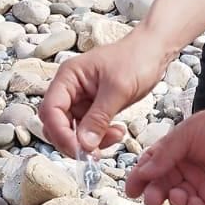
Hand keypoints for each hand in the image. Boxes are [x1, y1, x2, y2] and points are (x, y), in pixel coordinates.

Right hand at [39, 31, 161, 156]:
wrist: (154, 51)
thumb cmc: (136, 58)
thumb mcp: (118, 88)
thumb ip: (99, 117)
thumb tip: (84, 144)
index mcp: (68, 77)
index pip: (51, 110)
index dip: (60, 133)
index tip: (78, 149)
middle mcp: (70, 89)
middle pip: (56, 124)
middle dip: (74, 141)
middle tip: (94, 153)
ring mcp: (81, 99)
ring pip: (74, 131)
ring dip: (91, 141)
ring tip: (116, 136)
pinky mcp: (94, 108)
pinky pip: (89, 130)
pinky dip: (101, 136)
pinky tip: (118, 132)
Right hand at [125, 107, 204, 204]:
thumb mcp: (189, 132)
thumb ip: (166, 151)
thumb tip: (144, 169)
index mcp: (179, 151)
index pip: (153, 166)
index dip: (140, 177)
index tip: (132, 187)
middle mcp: (188, 171)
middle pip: (161, 186)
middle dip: (153, 193)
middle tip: (151, 199)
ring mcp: (201, 188)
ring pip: (177, 202)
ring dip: (173, 201)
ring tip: (179, 195)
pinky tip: (194, 202)